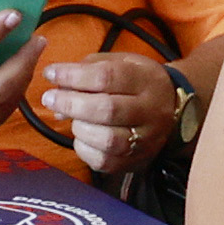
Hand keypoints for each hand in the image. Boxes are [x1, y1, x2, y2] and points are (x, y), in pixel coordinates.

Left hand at [27, 47, 180, 180]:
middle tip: (49, 98)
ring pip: (107, 139)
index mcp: (146, 80)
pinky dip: (84, 148)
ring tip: (71, 118)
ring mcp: (146, 140)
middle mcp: (151, 111)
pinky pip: (104, 161)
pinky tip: (82, 136)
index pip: (107, 77)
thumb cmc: (137, 82)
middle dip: (71, 103)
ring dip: (79, 127)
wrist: (174, 110)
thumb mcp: (121, 62)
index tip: (51, 74)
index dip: (74, 76)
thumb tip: (57, 89)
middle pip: (107, 109)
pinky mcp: (136, 162)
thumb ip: (88, 69)